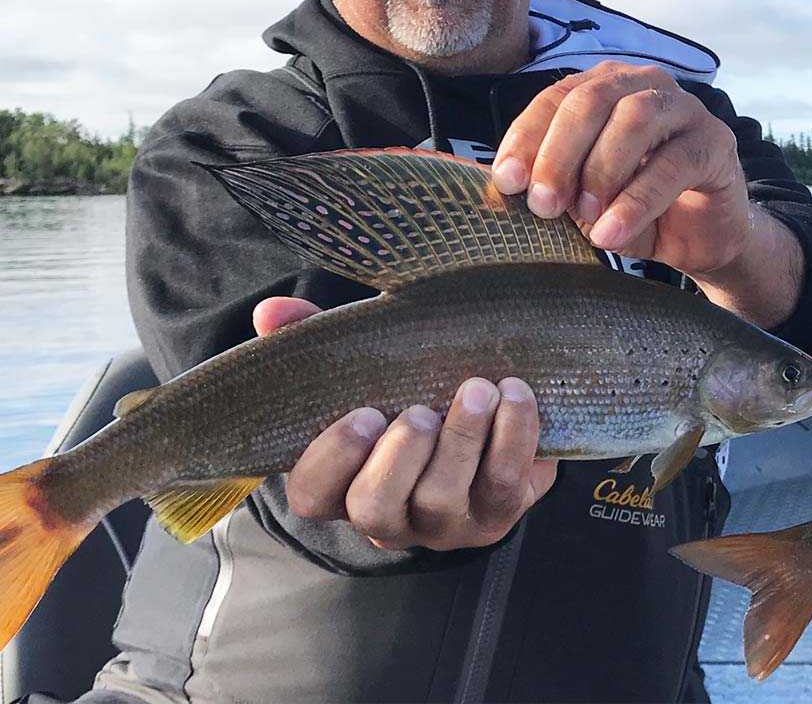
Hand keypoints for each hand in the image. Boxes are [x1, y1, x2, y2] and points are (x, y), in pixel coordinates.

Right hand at [253, 297, 557, 550]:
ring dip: (462, 440)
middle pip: (374, 509)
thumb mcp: (366, 371)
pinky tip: (515, 394)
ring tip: (478, 389)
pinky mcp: (497, 514)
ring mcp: (444, 523)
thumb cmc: (413, 396)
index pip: (312, 494)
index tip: (363, 414)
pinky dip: (512, 436)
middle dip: (398, 459)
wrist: (495, 425)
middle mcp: (390, 518)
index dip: (332, 460)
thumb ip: (317, 342)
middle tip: (420, 412)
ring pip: (441, 499)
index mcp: (344, 484)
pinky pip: (504, 483)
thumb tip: (272, 312)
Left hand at [492, 62, 748, 273]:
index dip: (527, 136)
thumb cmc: (638, 211)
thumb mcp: (584, 201)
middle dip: (559, 153)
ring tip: (584, 218)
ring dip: (600, 171)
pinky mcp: (715, 143)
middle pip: (592, 100)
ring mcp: (685, 109)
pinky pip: (673, 164)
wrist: (702, 241)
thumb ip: (553, 186)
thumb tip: (502, 184)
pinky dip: (636, 201)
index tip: (507, 181)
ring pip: (634, 120)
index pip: (556, 98)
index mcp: (604, 89)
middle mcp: (644, 86)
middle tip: (542, 204)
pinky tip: (612, 232)